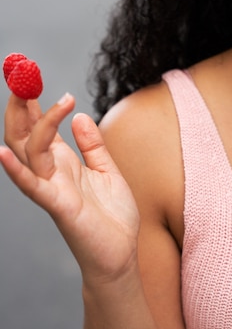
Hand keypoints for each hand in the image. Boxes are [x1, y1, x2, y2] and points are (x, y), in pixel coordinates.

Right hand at [0, 93, 139, 283]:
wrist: (121, 255)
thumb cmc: (113, 217)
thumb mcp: (108, 171)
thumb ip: (93, 145)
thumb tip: (81, 116)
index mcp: (63, 163)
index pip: (39, 127)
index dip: (32, 101)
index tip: (27, 74)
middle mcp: (52, 172)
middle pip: (25, 133)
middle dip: (19, 104)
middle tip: (20, 73)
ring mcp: (52, 188)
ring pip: (28, 151)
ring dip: (26, 121)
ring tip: (28, 93)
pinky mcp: (58, 206)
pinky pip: (32, 185)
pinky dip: (16, 170)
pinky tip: (2, 152)